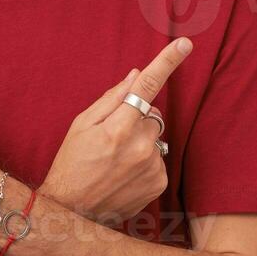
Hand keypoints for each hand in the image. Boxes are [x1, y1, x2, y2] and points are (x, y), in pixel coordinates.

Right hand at [40, 37, 192, 225]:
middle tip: (110, 138)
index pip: (147, 86)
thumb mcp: (81, 125)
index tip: (185, 43)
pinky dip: (145, 161)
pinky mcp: (159, 182)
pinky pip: (158, 158)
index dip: (167, 62)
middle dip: (136, 118)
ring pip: (155, 136)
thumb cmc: (71, 164)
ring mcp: (152, 166)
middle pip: (151, 113)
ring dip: (140, 141)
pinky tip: (125, 173)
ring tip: (115, 160)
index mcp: (117, 128)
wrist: (73, 212)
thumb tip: (135, 76)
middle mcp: (140, 146)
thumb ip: (110, 99)